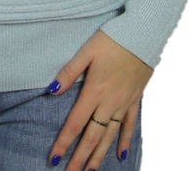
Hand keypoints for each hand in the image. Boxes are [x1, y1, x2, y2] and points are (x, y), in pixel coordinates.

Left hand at [46, 31, 152, 168]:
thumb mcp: (86, 51)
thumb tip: (51, 91)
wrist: (143, 34)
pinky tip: (119, 155)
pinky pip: (129, 125)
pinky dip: (124, 141)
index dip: (64, 142)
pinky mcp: (135, 99)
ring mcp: (123, 103)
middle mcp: (109, 102)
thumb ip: (69, 72)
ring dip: (99, 154)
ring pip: (109, 135)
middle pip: (92, 136)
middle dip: (80, 157)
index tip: (54, 158)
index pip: (75, 123)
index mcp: (94, 91)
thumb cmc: (112, 39)